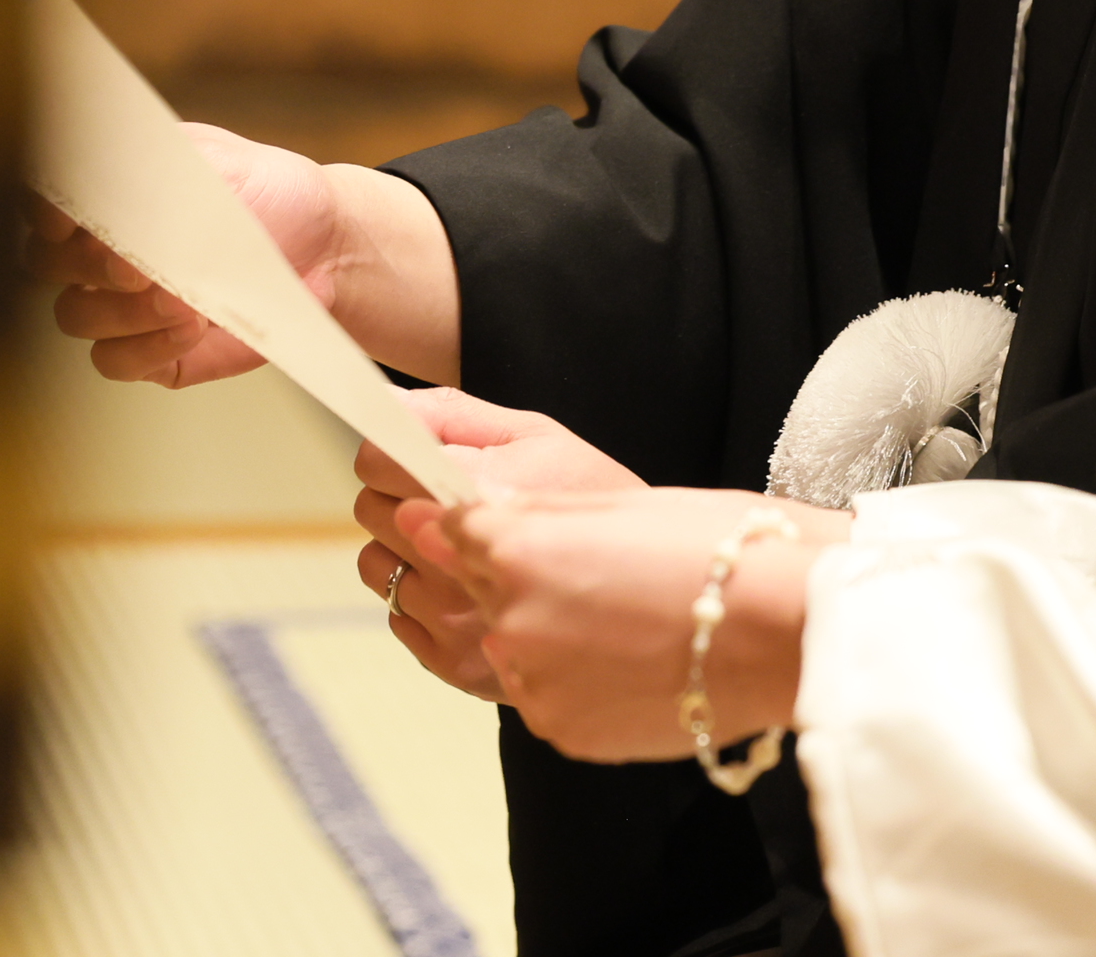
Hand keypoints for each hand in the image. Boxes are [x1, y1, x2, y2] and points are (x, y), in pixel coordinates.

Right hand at [25, 123, 340, 386]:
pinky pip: (113, 360)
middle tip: (136, 263)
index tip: (66, 216)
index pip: (40, 196)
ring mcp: (119, 304)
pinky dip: (146, 347)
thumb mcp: (214, 161)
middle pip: (43, 262)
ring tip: (182, 298)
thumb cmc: (266, 193)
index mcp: (106, 191)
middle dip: (84, 263)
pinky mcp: (149, 352)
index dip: (41, 206)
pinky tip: (190, 328)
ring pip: (75, 314)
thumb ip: (156, 175)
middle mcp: (100, 249)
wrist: (323, 247)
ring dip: (123, 310)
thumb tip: (113, 199)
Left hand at [351, 392, 641, 698]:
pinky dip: (441, 621)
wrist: (717, 612)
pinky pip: (414, 637)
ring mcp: (479, 642)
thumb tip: (388, 409)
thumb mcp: (547, 437)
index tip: (419, 464)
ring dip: (419, 569)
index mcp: (492, 505)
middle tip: (465, 509)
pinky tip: (498, 605)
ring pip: (389, 584)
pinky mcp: (481, 687)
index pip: (381, 467)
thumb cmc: (633, 512)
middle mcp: (477, 581)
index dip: (398, 459)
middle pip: (378, 524)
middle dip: (408, 508)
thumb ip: (458, 422)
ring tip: (485, 562)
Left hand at [399, 487, 850, 763]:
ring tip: (624, 621)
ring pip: (512, 647)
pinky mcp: (561, 731)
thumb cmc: (717, 549)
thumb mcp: (613, 499)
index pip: (448, 530)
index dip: (475, 525)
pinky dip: (574, 680)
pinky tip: (631, 660)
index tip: (495, 525)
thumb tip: (440, 518)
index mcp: (516, 548)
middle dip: (518, 580)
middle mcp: (510, 620)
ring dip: (546, 634)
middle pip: (481, 591)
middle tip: (596, 575)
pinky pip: (546, 695)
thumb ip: (520, 513)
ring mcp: (534, 684)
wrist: (786, 632)